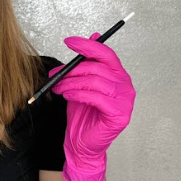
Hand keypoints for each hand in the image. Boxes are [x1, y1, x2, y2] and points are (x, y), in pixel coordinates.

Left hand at [48, 32, 135, 180]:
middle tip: (55, 75)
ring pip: (96, 82)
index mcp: (118, 75)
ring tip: (58, 88)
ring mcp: (125, 100)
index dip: (87, 45)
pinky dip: (79, 94)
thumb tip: (93, 36)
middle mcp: (125, 85)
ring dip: (72, 83)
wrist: (82, 144)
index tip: (69, 41)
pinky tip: (68, 97)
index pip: (106, 53)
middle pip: (98, 67)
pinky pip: (97, 98)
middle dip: (72, 69)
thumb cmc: (83, 115)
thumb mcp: (81, 84)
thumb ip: (86, 64)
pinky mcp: (120, 115)